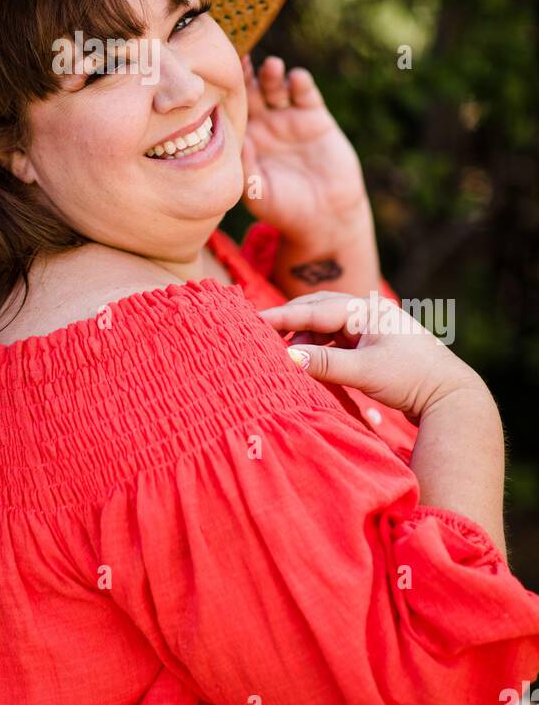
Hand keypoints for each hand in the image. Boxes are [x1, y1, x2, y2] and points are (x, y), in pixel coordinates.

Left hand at [240, 53, 368, 239]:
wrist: (324, 216)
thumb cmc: (283, 208)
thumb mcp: (258, 192)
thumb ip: (246, 168)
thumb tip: (238, 143)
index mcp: (245, 138)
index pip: (229, 109)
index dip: (223, 94)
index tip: (215, 77)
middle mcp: (264, 124)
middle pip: (251, 91)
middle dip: (245, 75)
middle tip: (240, 59)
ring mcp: (289, 118)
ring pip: (276, 88)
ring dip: (272, 75)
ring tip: (270, 66)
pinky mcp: (315, 118)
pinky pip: (306, 95)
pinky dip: (301, 84)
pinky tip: (296, 78)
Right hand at [258, 291, 485, 425]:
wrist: (450, 395)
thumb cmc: (412, 378)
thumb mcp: (366, 372)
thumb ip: (326, 364)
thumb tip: (288, 358)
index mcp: (366, 310)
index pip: (314, 310)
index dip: (282, 316)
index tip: (253, 320)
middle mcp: (366, 312)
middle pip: (317, 311)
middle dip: (290, 323)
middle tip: (261, 336)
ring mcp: (369, 328)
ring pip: (324, 327)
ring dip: (304, 340)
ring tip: (285, 358)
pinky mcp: (370, 345)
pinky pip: (334, 341)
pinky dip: (318, 350)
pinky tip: (308, 363)